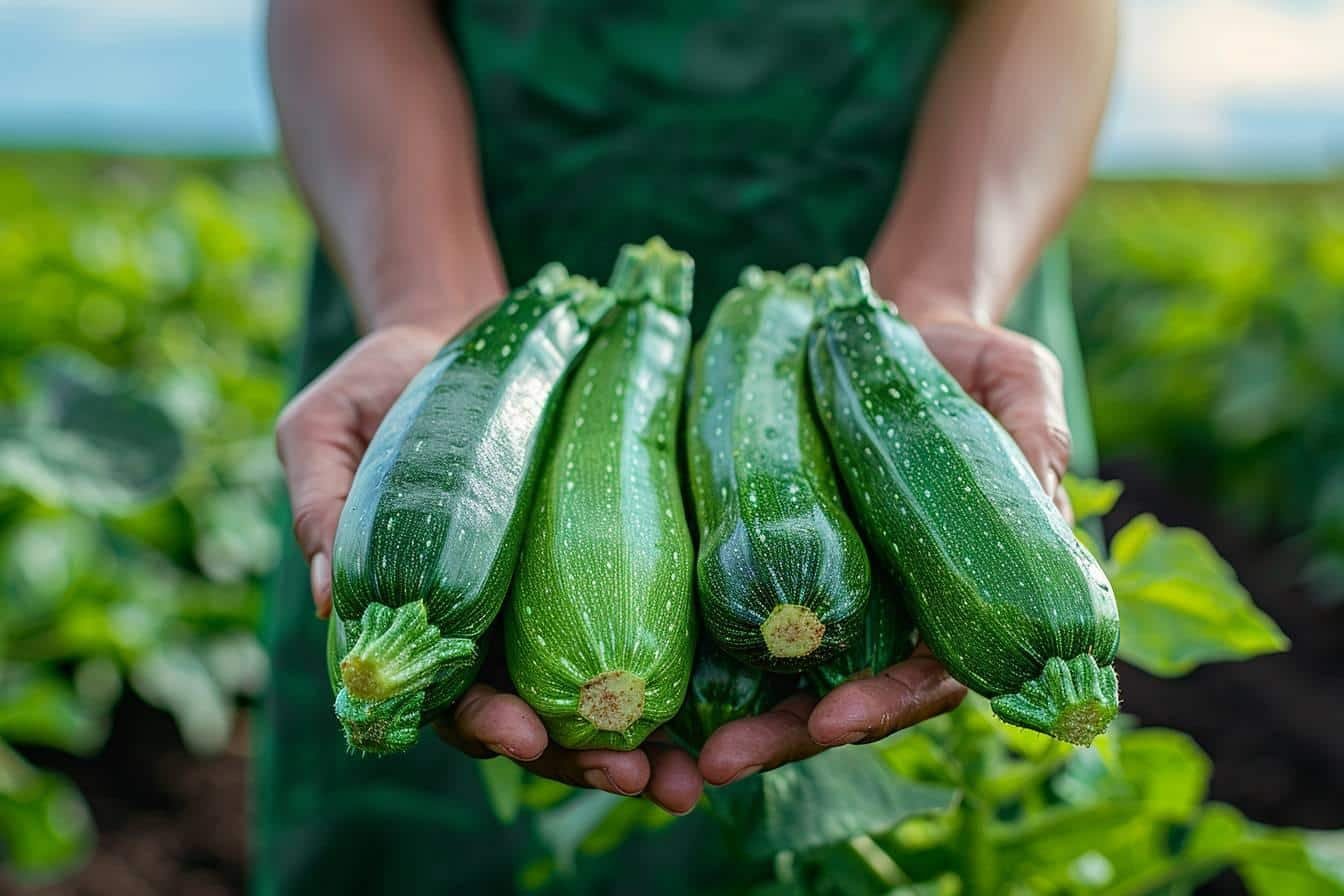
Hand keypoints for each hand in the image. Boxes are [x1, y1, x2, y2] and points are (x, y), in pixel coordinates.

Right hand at [275, 323, 702, 813]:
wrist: (452, 339)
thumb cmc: (378, 388)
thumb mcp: (326, 431)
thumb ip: (322, 506)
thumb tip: (323, 599)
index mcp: (417, 614)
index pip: (446, 694)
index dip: (484, 724)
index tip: (526, 740)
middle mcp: (484, 627)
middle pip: (531, 714)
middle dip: (579, 757)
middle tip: (631, 777)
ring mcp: (542, 603)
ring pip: (587, 694)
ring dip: (637, 745)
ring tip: (685, 780)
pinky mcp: (595, 566)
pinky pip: (632, 630)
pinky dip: (674, 677)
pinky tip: (714, 710)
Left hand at [699, 308, 1074, 785]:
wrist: (880, 334)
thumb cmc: (963, 363)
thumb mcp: (1013, 381)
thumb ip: (1034, 435)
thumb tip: (1047, 488)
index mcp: (959, 595)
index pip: (931, 674)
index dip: (889, 703)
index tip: (835, 720)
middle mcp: (889, 613)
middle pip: (840, 699)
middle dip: (783, 737)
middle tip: (721, 764)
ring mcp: (824, 597)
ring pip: (778, 681)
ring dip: (728, 720)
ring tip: (673, 754)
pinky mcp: (768, 566)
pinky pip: (731, 622)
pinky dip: (696, 660)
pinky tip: (648, 676)